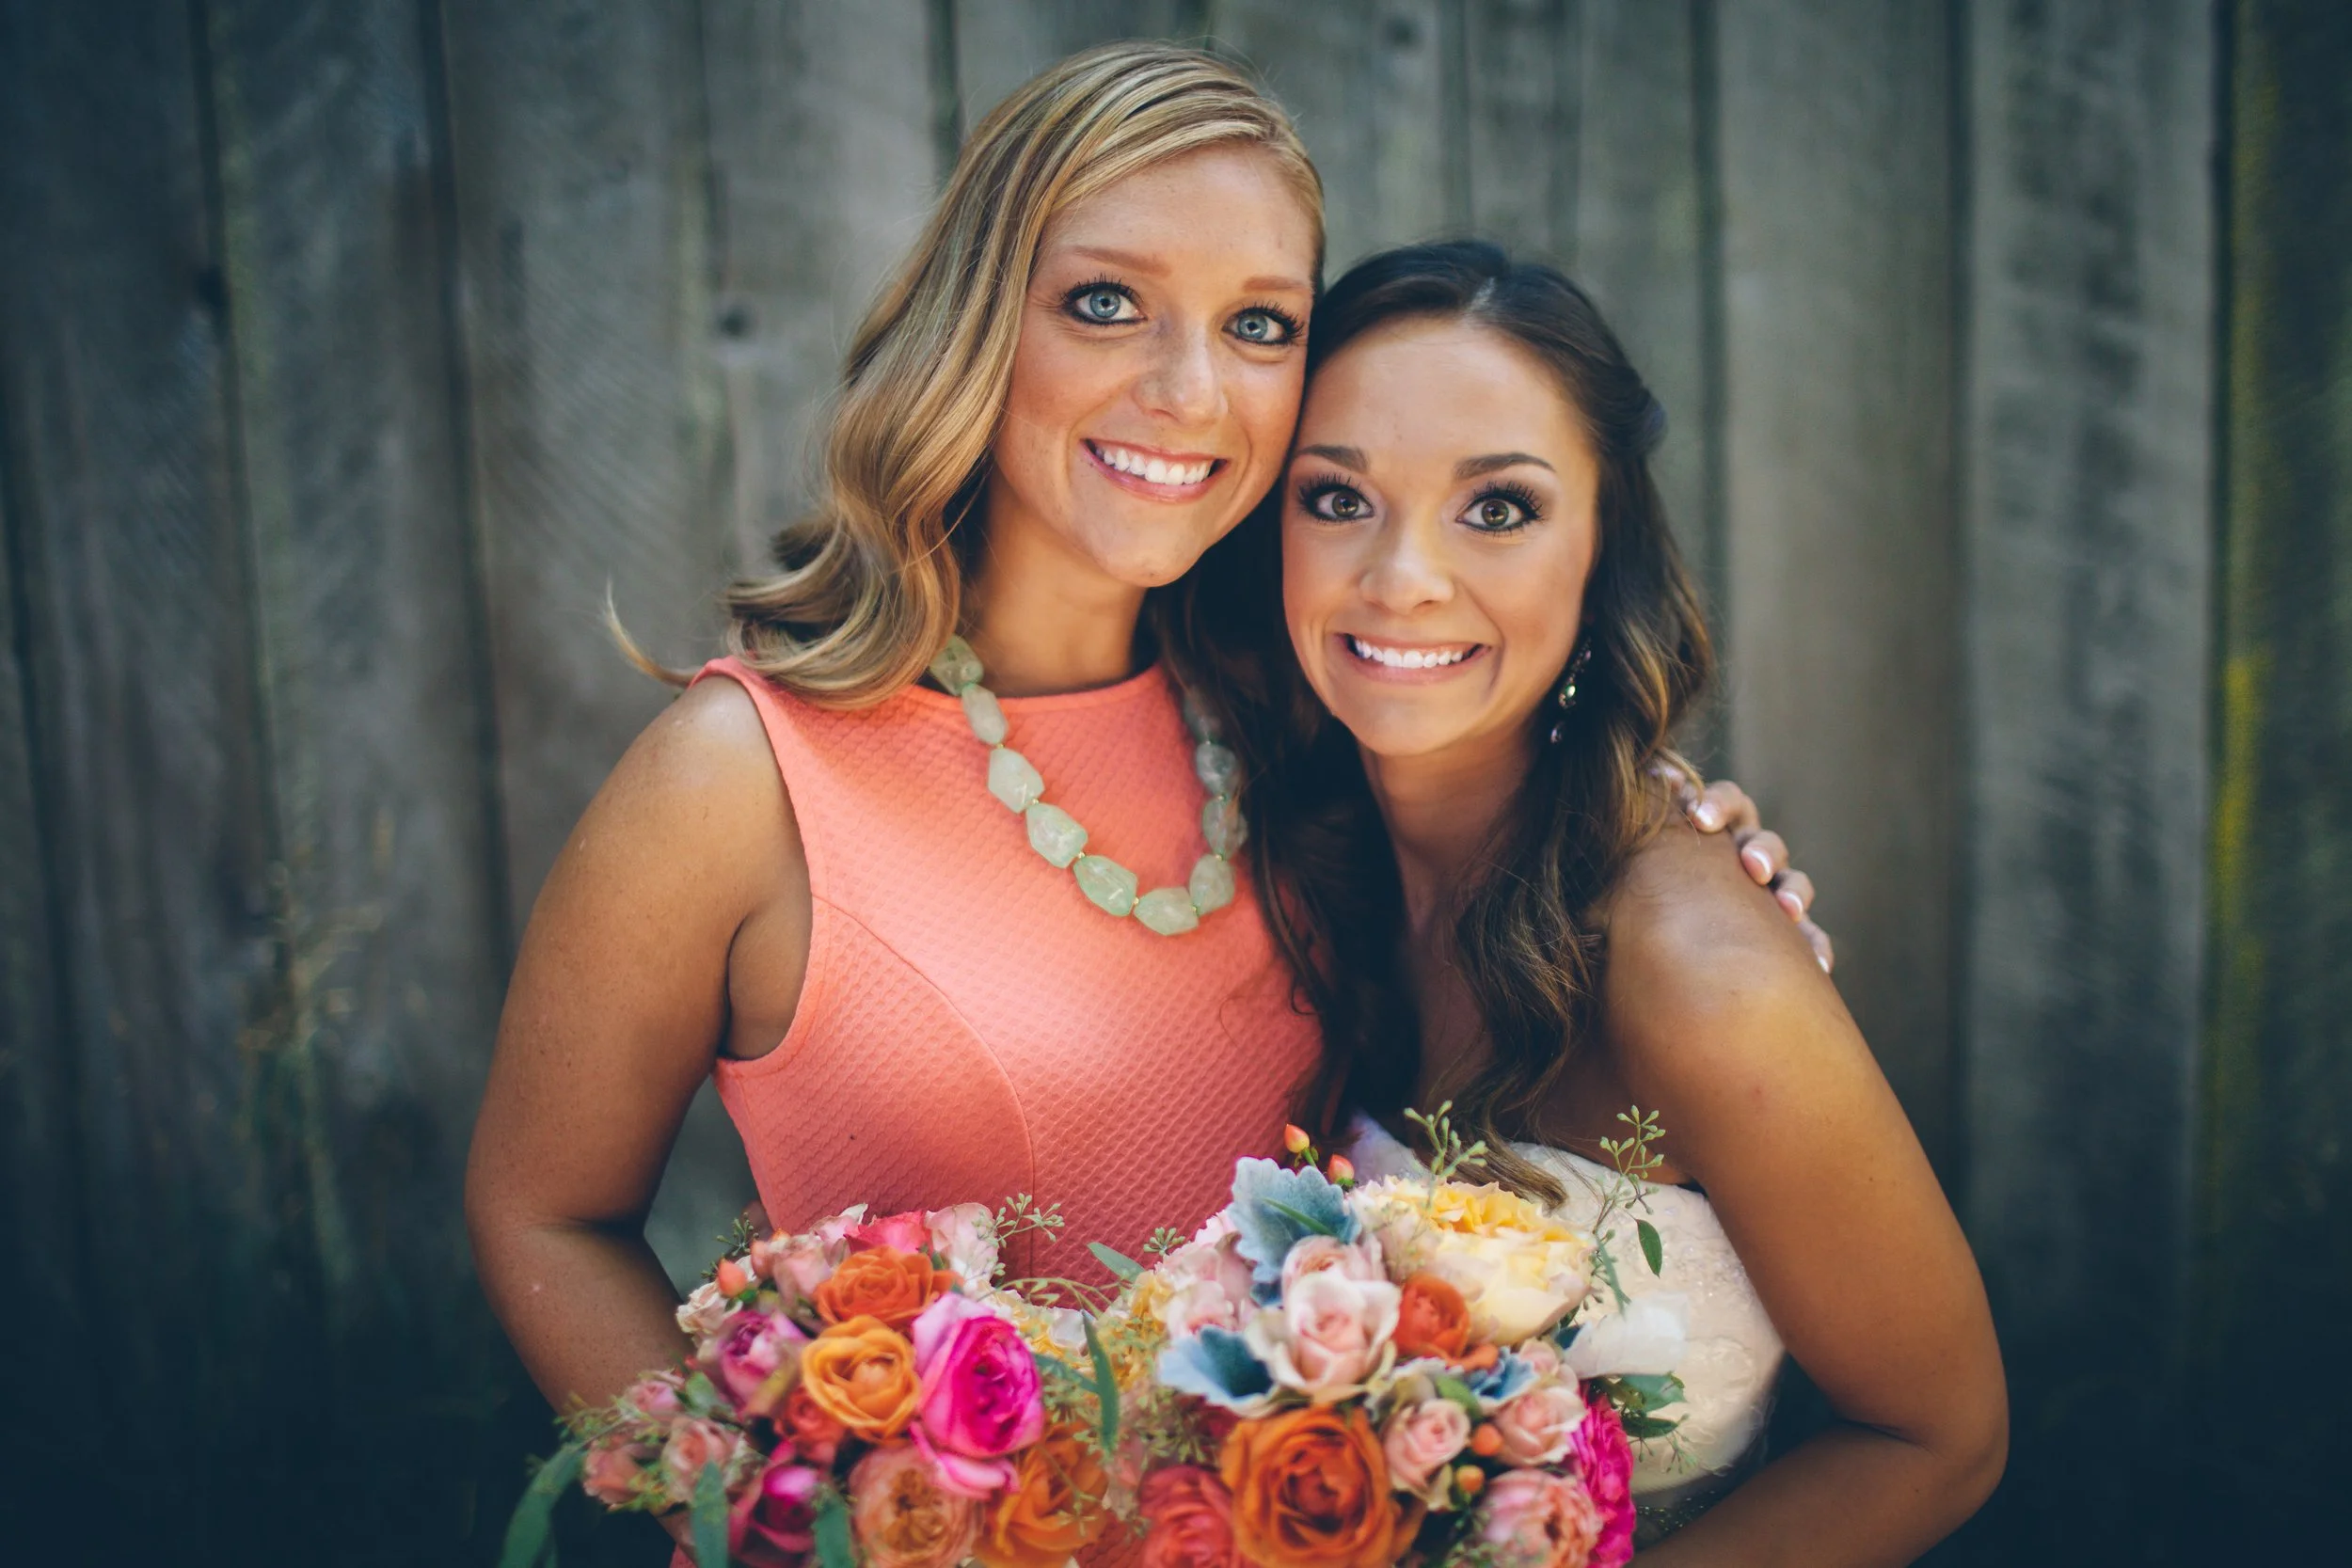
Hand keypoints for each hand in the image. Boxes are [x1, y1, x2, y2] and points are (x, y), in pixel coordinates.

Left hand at [1660, 764, 1835, 972]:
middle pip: (1766, 842)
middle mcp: (1749, 855)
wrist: (1673, 949)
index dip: (1716, 804)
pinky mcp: (1790, 931)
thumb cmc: (1654, 889)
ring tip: (1787, 911)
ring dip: (1793, 892)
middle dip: (1761, 851)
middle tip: (1752, 866)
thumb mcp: (1650, 857)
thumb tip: (1653, 771)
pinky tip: (1818, 964)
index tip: (1699, 817)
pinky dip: (1815, 947)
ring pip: (1793, 882)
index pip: (1726, 802)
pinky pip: (1810, 937)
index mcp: (1717, 831)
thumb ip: (1654, 821)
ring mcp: (1773, 892)